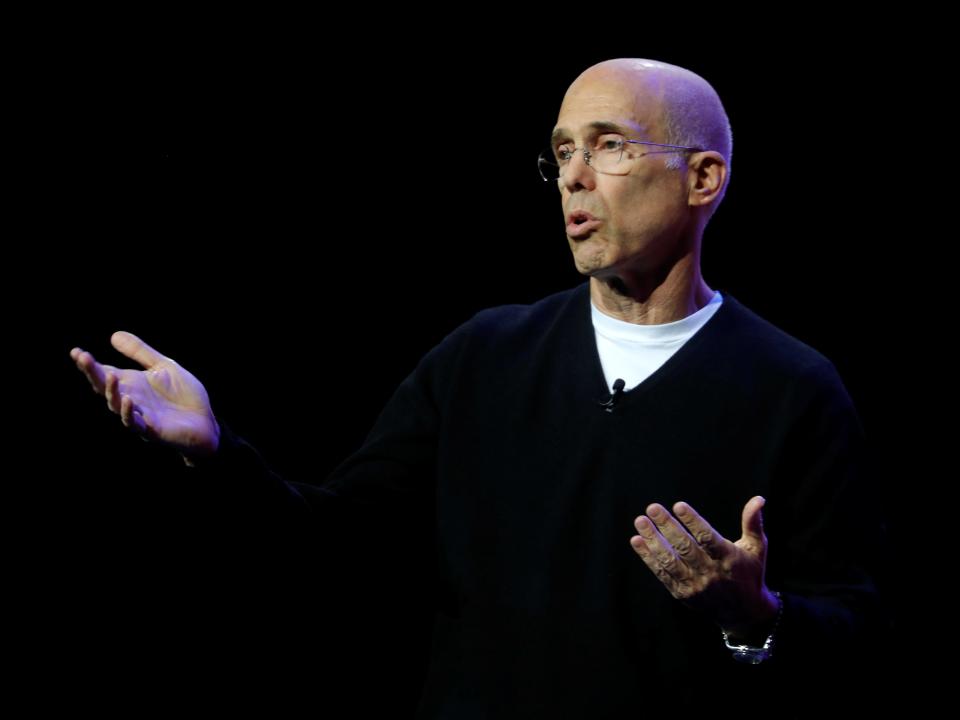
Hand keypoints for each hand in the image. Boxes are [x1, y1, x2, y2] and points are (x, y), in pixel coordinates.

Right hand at [70, 331, 219, 462]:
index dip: (90, 364)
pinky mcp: (152, 430)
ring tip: (109, 376)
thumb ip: (141, 353)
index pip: (105, 372)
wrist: (207, 422)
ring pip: (116, 405)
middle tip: (83, 358)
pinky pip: (136, 424)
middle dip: (93, 373)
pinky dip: (129, 413)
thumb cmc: (184, 396)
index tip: (76, 352)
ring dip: (112, 391)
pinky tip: (128, 400)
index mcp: (132, 384)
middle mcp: (131, 399)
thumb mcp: (164, 367)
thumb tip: (113, 335)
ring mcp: (140, 416)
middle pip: (105, 387)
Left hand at [630, 496, 778, 639]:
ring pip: (670, 561)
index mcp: (729, 560)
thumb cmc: (749, 573)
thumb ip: (753, 523)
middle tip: (652, 508)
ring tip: (640, 521)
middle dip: (667, 527)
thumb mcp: (756, 549)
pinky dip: (648, 557)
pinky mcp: (682, 594)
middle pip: (685, 548)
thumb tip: (758, 499)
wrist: (744, 614)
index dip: (693, 522)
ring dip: (653, 540)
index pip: (708, 539)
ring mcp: (695, 585)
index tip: (678, 505)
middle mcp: (711, 574)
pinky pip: (662, 574)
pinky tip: (637, 541)